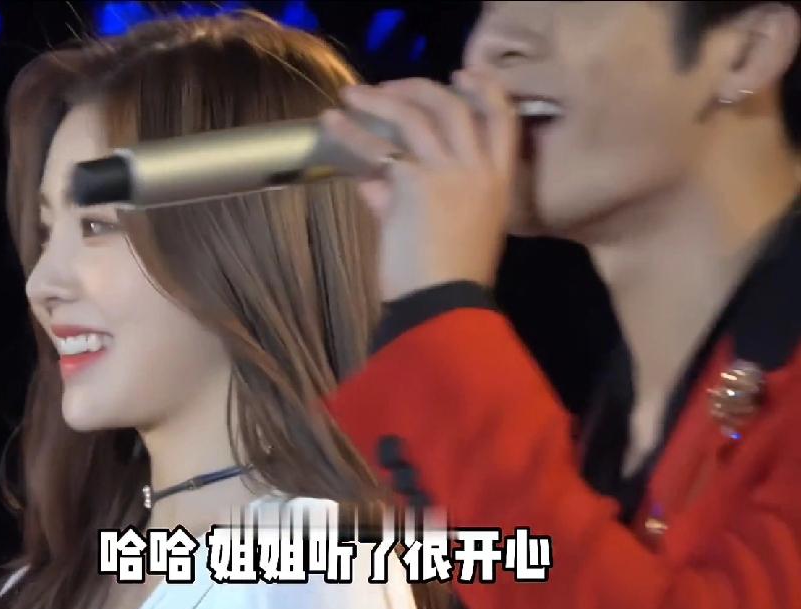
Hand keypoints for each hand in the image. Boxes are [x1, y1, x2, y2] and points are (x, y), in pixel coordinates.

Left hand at [319, 70, 518, 300]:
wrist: (443, 307)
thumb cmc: (448, 282)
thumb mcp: (443, 234)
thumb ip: (406, 201)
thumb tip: (372, 181)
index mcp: (498, 185)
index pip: (503, 120)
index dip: (486, 90)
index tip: (464, 75)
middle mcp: (478, 171)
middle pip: (454, 107)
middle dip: (419, 88)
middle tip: (389, 87)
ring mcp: (450, 172)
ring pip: (415, 116)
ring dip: (379, 100)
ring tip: (350, 96)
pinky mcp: (416, 182)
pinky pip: (379, 149)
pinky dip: (351, 135)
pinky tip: (332, 125)